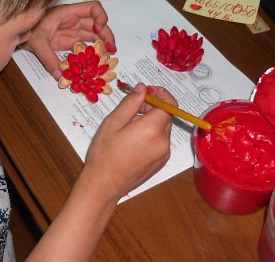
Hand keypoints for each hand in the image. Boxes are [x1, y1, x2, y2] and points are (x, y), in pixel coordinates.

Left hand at [21, 1, 115, 79]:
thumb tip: (60, 76)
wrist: (17, 34)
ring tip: (107, 57)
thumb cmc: (27, 31)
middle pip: (97, 23)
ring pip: (93, 35)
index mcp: (68, 13)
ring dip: (102, 44)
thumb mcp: (37, 43)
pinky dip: (92, 52)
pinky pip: (85, 45)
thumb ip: (48, 59)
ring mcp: (72, 31)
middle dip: (106, 35)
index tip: (101, 29)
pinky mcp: (69, 41)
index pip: (92, 8)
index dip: (101, 17)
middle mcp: (73, 20)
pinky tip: (96, 61)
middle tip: (111, 50)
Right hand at [82, 84, 175, 200]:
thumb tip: (142, 89)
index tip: (147, 91)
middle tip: (133, 106)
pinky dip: (151, 134)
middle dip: (153, 106)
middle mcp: (163, 141)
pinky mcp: (161, 162)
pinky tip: (133, 139)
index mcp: (151, 129)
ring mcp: (164, 153)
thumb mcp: (113, 122)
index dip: (160, 94)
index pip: (169, 104)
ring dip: (151, 120)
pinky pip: (160, 140)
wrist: (104, 185)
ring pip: (163, 128)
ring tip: (129, 125)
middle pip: (167, 115)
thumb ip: (130, 103)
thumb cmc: (104, 153)